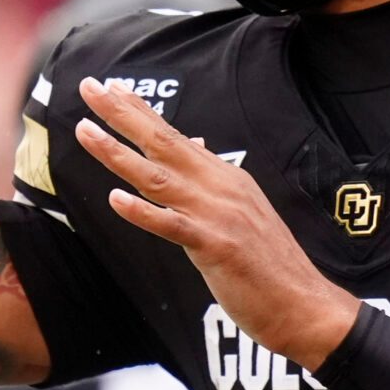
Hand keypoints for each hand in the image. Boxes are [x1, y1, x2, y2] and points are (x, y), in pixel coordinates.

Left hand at [75, 77, 360, 368]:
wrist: (305, 304)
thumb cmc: (270, 265)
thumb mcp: (243, 211)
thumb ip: (214, 180)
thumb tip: (198, 145)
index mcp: (225, 178)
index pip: (175, 135)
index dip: (140, 110)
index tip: (110, 85)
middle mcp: (220, 187)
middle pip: (162, 143)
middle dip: (122, 114)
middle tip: (89, 87)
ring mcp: (218, 215)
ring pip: (158, 178)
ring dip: (118, 154)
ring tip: (85, 131)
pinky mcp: (217, 247)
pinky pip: (173, 226)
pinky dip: (143, 212)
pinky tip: (115, 199)